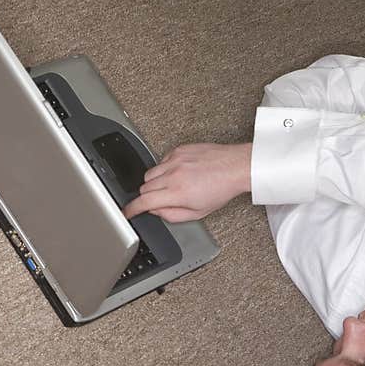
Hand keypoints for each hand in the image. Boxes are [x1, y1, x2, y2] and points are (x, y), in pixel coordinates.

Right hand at [123, 142, 251, 221]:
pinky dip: (164, 170)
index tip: (128, 211)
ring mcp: (175, 160)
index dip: (131, 209)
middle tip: (159, 200)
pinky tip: (179, 174)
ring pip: (149, 174)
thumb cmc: (222, 189)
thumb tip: (156, 211)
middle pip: (143, 187)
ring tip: (171, 186)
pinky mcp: (178, 150)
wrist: (236, 167)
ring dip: (155, 183)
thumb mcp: (198, 213)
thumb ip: (171, 215)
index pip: (144, 201)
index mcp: (178, 193)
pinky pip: (161, 162)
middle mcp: (174, 174)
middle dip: (147, 196)